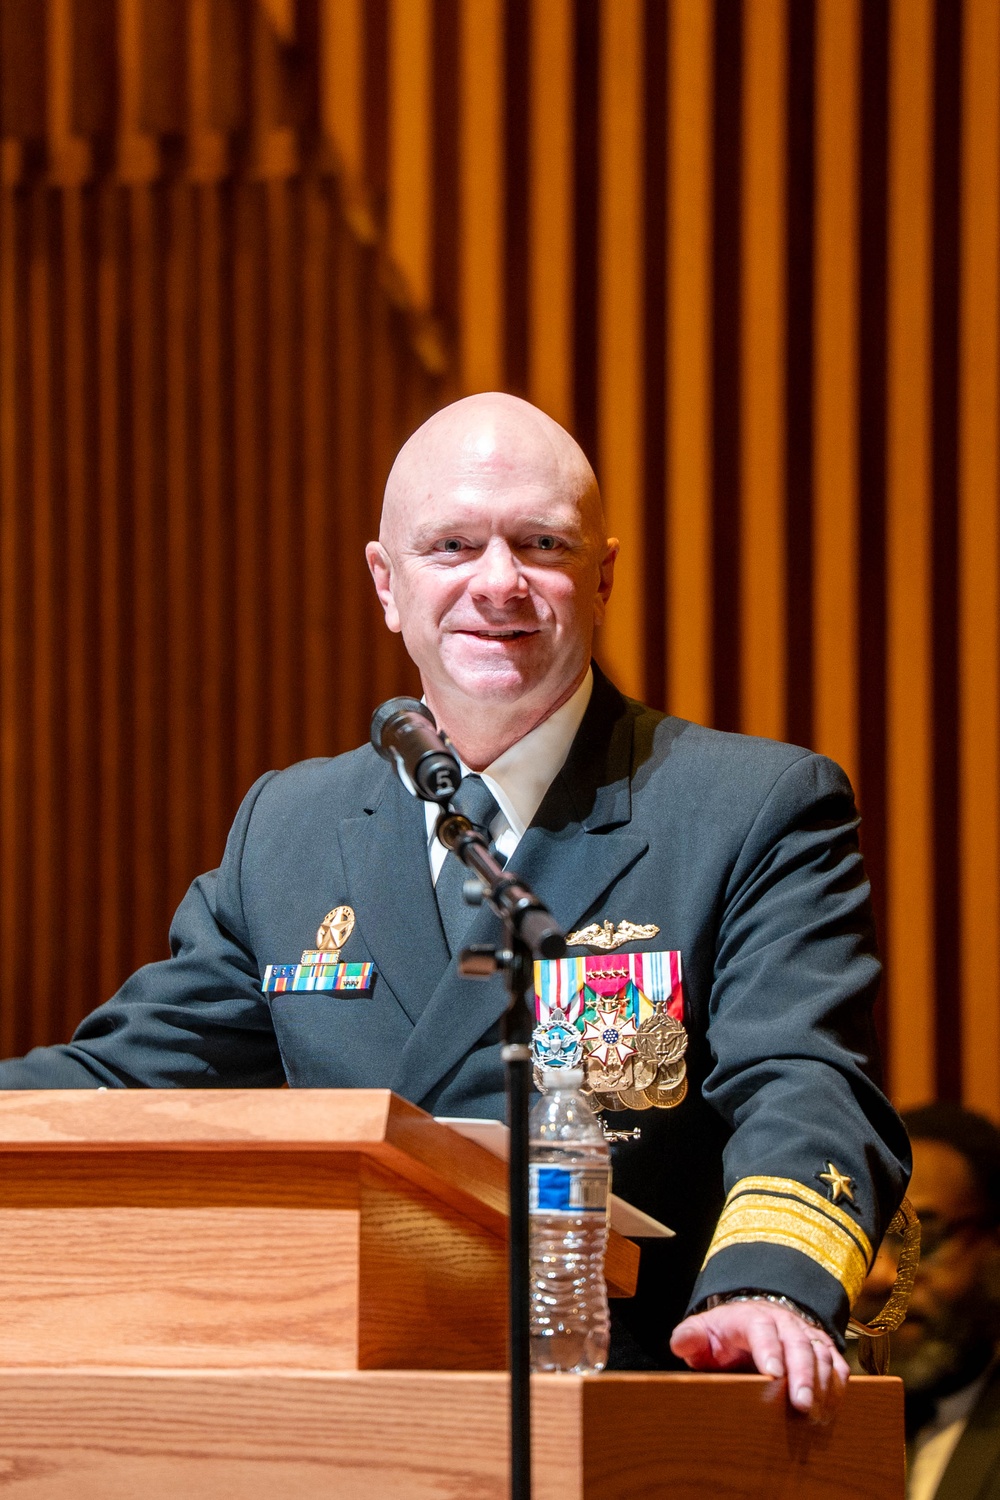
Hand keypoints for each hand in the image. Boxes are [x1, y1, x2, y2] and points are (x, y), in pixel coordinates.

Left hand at [669, 1301, 849, 1420]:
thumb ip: (690, 1338)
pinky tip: (831, 1409)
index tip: (772, 1374)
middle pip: (797, 1342)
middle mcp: (783, 1322)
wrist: (753, 1321)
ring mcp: (805, 1334)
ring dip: (822, 1384)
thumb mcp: (703, 1333)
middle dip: (802, 1374)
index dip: (768, 1350)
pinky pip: (837, 1363)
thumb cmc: (725, 1335)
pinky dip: (838, 1385)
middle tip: (802, 1405)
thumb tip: (680, 1343)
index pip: (761, 1329)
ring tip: (817, 1415)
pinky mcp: (822, 1348)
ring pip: (820, 1353)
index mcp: (751, 1318)